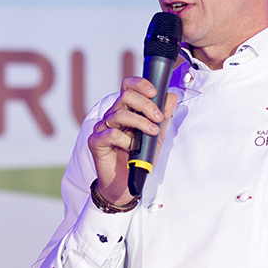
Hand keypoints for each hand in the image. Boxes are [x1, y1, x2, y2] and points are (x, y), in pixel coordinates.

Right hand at [87, 76, 177, 205]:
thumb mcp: (157, 136)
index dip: (140, 84)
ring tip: (152, 132)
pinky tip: (130, 147)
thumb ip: (164, 117)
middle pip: (125, 96)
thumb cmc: (139, 158)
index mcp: (126, 110)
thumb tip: (171, 97)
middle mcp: (113, 115)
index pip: (128, 86)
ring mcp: (102, 128)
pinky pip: (110, 134)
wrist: (127, 183)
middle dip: (145, 104)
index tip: (154, 92)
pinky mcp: (96, 142)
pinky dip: (124, 139)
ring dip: (139, 122)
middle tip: (158, 117)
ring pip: (119, 114)